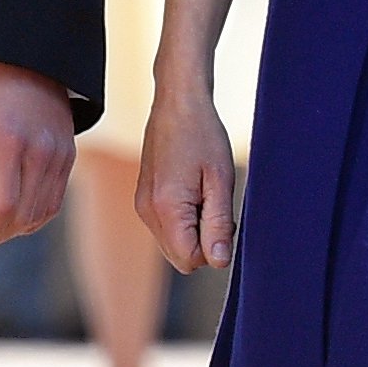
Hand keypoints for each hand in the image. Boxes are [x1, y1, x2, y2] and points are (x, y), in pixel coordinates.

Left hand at [0, 61, 74, 256]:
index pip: (2, 208)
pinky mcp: (69, 155)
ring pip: (41, 214)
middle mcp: (40, 152)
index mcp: (8, 143)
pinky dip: (33, 217)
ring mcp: (59, 155)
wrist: (23, 58)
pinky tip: (12, 215)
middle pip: (22, 217)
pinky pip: (54, 201)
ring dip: (14, 230)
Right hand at [136, 76, 241, 274]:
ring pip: (173, 245)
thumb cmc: (203, 136)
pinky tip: (194, 192)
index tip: (224, 218)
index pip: (191, 260)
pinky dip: (184, 221)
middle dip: (203, 243)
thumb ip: (219, 224)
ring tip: (205, 195)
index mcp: (166, 208)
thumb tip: (219, 262)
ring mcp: (142, 206)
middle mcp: (147, 212)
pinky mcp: (144, 200)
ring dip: (194, 231)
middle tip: (216, 205)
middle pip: (180, 258)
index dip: (214, 248)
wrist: (177, 104)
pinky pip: (166, 229)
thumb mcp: (221, 180)